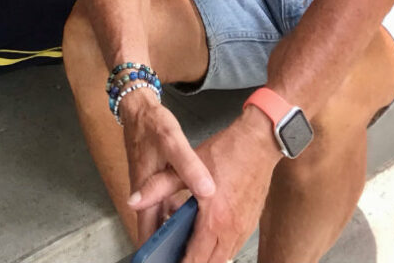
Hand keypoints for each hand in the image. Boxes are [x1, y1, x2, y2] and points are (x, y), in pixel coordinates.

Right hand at [121, 96, 215, 245]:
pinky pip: (166, 206)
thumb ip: (188, 166)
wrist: (138, 106)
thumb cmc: (152, 123)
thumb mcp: (171, 141)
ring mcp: (150, 188)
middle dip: (171, 247)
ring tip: (197, 244)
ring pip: (162, 219)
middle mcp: (145, 195)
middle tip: (192, 257)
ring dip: (175, 232)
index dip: (159, 253)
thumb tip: (207, 191)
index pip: (148, 233)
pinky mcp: (156, 180)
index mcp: (145, 190)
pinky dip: (178, 215)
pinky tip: (194, 215)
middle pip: (156, 230)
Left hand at [130, 112, 280, 262]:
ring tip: (189, 248)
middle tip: (176, 255)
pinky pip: (233, 246)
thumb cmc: (226, 152)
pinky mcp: (250, 223)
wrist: (258, 143)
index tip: (168, 261)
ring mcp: (243, 229)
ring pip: (224, 257)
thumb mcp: (186, 165)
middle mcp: (231, 230)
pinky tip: (208, 235)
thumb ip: (158, 186)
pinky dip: (220, 248)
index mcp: (214, 219)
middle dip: (192, 262)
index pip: (195, 258)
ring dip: (207, 257)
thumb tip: (134, 200)